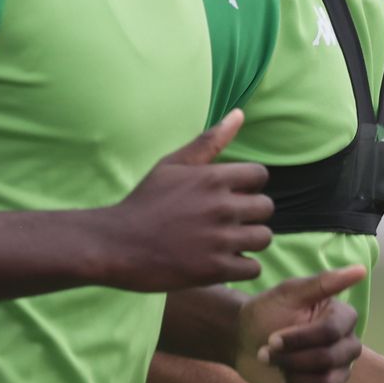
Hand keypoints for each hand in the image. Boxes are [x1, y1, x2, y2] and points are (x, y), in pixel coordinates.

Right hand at [93, 110, 272, 290]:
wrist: (117, 244)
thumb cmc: (145, 201)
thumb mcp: (172, 164)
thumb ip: (208, 141)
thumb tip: (239, 114)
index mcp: (213, 177)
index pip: (260, 176)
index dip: (248, 185)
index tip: (231, 195)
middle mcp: (222, 206)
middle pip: (266, 208)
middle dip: (251, 214)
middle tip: (228, 221)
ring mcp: (220, 239)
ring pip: (263, 237)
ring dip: (249, 240)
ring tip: (228, 242)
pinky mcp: (216, 269)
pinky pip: (253, 268)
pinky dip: (242, 266)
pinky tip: (223, 261)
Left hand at [236, 265, 365, 382]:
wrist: (245, 340)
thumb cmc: (266, 312)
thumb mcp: (288, 293)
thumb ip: (322, 282)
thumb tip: (360, 269)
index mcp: (343, 317)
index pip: (330, 333)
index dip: (298, 339)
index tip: (271, 338)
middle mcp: (348, 345)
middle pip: (328, 360)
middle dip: (291, 358)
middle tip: (267, 352)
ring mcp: (340, 372)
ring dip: (292, 376)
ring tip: (278, 365)